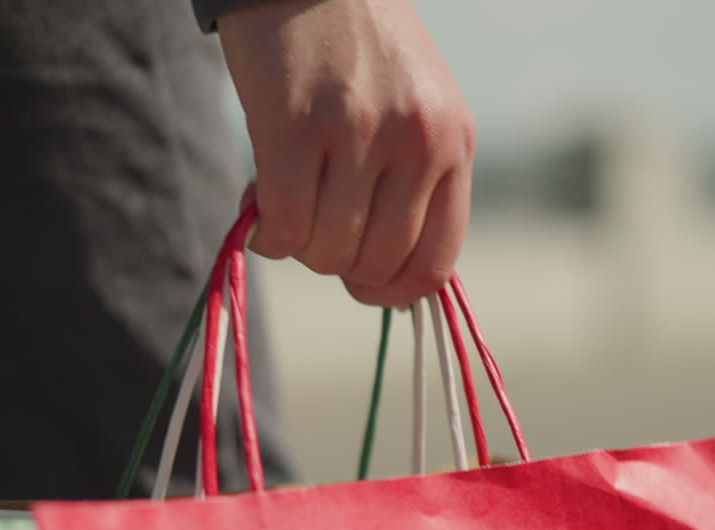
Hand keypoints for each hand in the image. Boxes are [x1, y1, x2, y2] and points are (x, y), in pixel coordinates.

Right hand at [217, 0, 474, 307]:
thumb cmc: (361, 52)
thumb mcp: (418, 111)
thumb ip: (414, 185)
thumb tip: (384, 280)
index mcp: (454, 144)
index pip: (435, 264)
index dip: (393, 293)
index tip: (364, 285)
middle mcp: (417, 142)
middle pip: (374, 265)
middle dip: (338, 266)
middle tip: (316, 231)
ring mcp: (359, 133)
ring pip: (327, 251)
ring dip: (300, 246)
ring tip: (290, 206)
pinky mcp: (295, 126)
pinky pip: (283, 223)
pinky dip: (267, 234)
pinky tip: (260, 207)